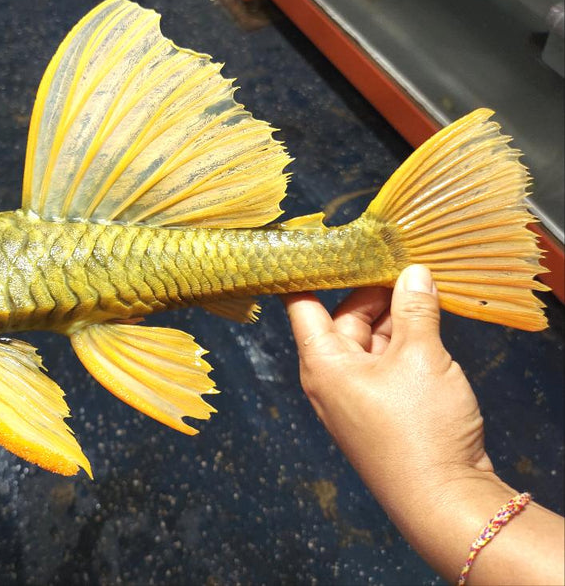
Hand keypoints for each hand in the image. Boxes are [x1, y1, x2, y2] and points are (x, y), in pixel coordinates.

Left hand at [284, 265, 563, 583]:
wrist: (444, 501)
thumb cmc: (420, 430)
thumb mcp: (420, 357)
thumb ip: (415, 310)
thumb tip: (414, 273)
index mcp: (322, 362)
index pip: (301, 304)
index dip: (306, 272)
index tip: (316, 243)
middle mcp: (329, 378)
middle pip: (341, 318)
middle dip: (371, 292)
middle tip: (400, 263)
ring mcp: (354, 395)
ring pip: (366, 340)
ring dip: (391, 316)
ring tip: (420, 288)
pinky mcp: (378, 409)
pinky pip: (382, 362)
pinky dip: (400, 341)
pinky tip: (425, 322)